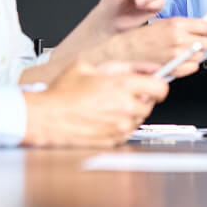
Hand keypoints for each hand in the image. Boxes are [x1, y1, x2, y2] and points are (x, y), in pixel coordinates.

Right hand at [21, 60, 168, 147]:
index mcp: (123, 85)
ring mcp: (120, 126)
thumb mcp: (91, 66)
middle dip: (140, 99)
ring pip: (139, 119)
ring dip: (130, 113)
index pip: (161, 88)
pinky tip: (103, 118)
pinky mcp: (113, 140)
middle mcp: (125, 107)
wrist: (45, 117)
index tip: (152, 86)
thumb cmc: (63, 92)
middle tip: (122, 95)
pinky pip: (127, 132)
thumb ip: (126, 65)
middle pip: (150, 105)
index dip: (158, 86)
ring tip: (108, 106)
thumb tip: (149, 68)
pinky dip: (120, 126)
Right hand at [104, 17, 206, 78]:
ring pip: (200, 56)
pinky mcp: (173, 68)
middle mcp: (178, 39)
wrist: (125, 51)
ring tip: (183, 51)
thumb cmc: (141, 37)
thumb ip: (184, 26)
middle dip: (203, 41)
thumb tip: (202, 29)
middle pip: (206, 42)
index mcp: (177, 24)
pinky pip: (192, 67)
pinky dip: (190, 65)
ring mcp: (176, 55)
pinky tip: (181, 60)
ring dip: (195, 54)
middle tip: (195, 41)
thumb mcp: (163, 23)